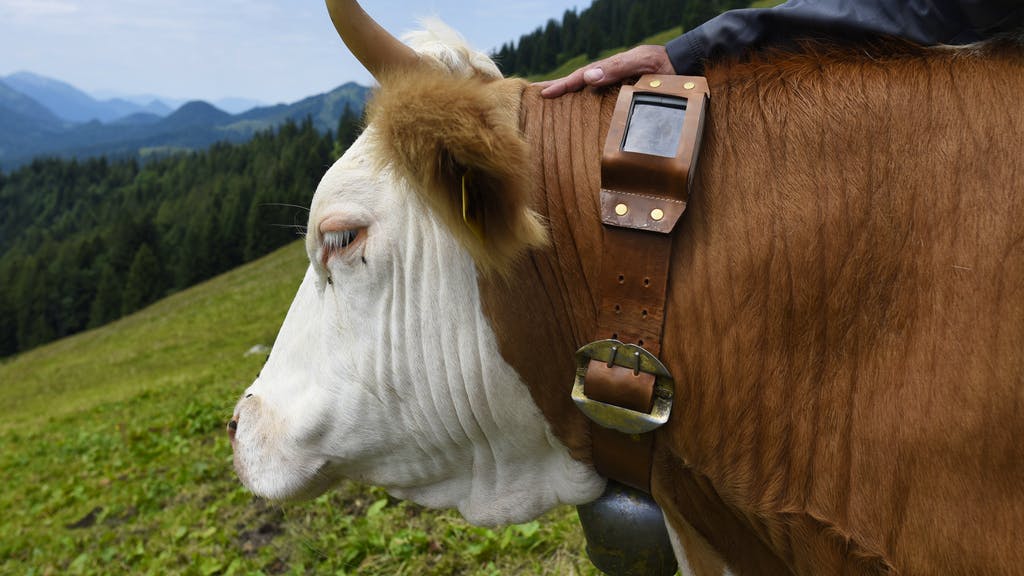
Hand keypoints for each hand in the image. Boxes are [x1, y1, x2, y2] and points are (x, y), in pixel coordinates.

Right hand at [535, 45, 675, 97]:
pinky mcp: (627, 95)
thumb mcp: (641, 62)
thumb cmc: (665, 64)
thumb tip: (588, 77)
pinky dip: (587, 105)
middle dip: (559, 89)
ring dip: (570, 98)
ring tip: (552, 106)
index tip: (544, 94)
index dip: (563, 85)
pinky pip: (602, 101)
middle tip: (537, 97)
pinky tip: (582, 113)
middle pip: (580, 83)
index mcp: (612, 68)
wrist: (687, 65)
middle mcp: (613, 77)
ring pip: (589, 93)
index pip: (582, 77)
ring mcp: (619, 86)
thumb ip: (616, 68)